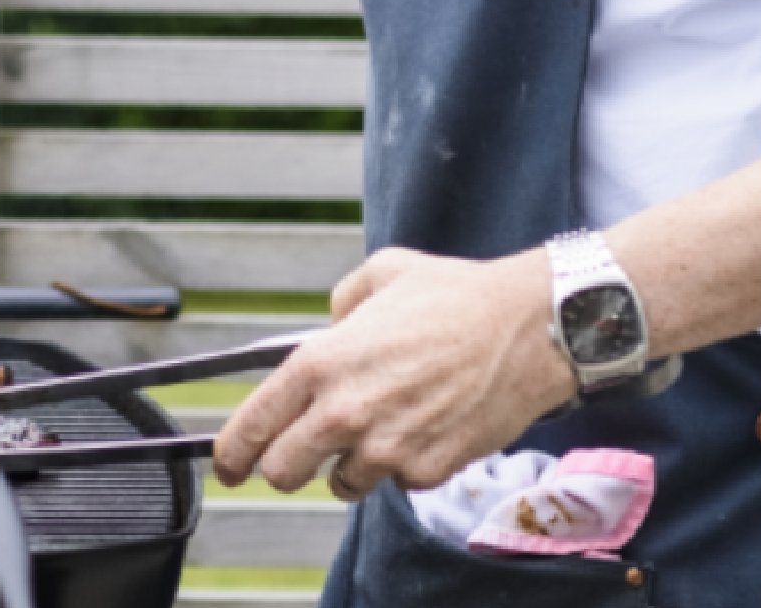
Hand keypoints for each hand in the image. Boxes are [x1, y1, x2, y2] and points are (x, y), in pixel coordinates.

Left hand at [212, 247, 579, 500]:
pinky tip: (422, 432)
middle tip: (296, 458)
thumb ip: (341, 304)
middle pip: (281, 472)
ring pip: (339, 485)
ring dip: (347, 468)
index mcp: (320, 365)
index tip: (227, 465)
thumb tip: (332, 328)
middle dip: (282, 467)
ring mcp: (387, 447)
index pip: (251, 426)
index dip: (230, 453)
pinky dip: (402, 468)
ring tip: (377, 433)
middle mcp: (344, 412)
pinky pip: (397, 484)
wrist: (533, 329)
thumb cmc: (461, 298)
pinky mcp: (427, 469)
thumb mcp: (382, 274)